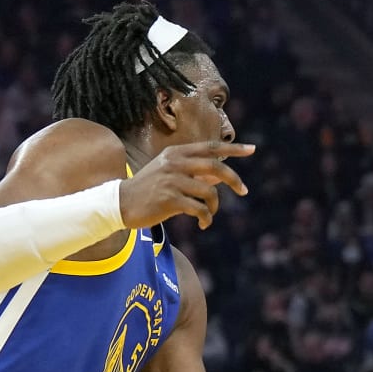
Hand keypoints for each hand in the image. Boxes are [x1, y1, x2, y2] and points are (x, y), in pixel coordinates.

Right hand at [119, 140, 254, 229]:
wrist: (120, 204)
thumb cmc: (149, 189)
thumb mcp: (169, 172)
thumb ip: (193, 171)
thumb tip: (220, 175)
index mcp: (176, 153)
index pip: (210, 147)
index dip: (233, 148)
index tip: (252, 149)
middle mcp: (175, 163)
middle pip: (215, 166)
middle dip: (235, 179)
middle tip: (244, 191)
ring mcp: (172, 180)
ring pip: (210, 192)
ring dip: (215, 206)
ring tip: (209, 215)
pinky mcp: (170, 200)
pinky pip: (200, 209)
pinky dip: (206, 219)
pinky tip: (204, 224)